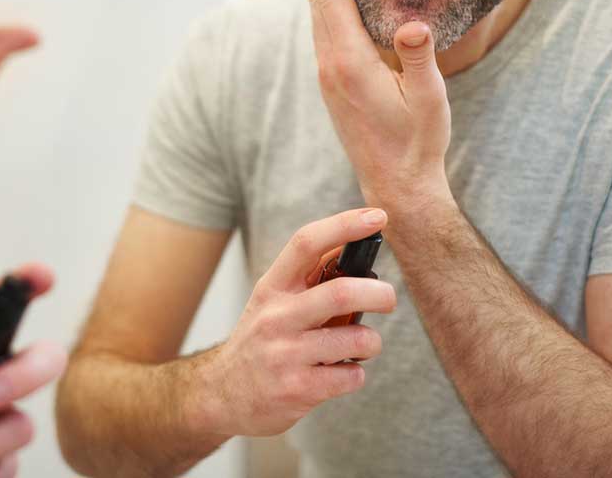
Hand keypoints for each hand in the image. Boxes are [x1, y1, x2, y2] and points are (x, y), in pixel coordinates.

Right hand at [204, 208, 394, 436]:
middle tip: (389, 299)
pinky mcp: (297, 389)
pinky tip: (341, 373)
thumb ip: (308, 280)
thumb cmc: (260, 342)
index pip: (306, 243)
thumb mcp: (273, 303)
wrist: (222, 396)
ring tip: (361, 346)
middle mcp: (276, 316)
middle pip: (342, 292)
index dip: (344, 225)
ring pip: (356, 339)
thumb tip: (351, 247)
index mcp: (272, 287)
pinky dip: (357, 373)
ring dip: (371, 342)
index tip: (377, 216)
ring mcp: (285, 354)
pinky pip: (351, 376)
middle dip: (380, 294)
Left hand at [300, 0, 450, 207]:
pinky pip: (325, 31)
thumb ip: (420, 59)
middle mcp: (330, 64)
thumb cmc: (418, 141)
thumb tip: (412, 24)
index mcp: (349, 61)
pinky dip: (326, 2)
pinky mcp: (334, 83)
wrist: (396, 184)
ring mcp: (329, 75)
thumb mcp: (428, 99)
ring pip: (318, 14)